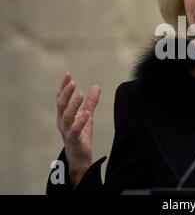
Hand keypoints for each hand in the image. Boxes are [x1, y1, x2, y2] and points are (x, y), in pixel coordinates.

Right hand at [56, 72, 100, 186]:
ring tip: (81, 94)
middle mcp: (63, 122)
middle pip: (61, 105)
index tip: (68, 74)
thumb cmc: (81, 135)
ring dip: (73, 105)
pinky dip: (79, 122)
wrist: (80, 157)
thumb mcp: (87, 116)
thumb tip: (96, 86)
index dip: (63, 86)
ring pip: (67, 117)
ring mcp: (67, 131)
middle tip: (73, 82)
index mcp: (64, 115)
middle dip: (65, 93)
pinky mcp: (74, 140)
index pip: (61, 98)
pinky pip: (74, 131)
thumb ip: (91, 103)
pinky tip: (86, 114)